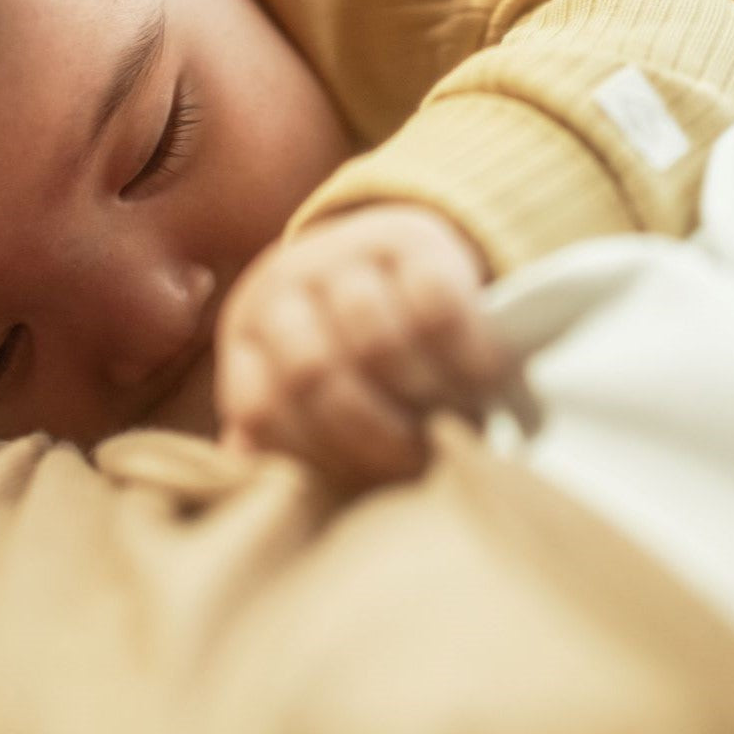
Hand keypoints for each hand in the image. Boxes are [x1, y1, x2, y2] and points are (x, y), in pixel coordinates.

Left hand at [215, 204, 508, 487]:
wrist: (396, 252)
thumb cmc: (352, 346)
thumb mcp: (308, 386)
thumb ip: (288, 437)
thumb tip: (261, 497)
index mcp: (248, 334)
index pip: (262, 410)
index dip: (316, 457)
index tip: (364, 484)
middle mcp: (282, 285)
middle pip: (314, 375)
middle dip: (372, 434)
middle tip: (418, 462)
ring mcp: (342, 252)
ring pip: (376, 342)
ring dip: (423, 397)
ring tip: (453, 423)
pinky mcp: (410, 237)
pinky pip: (436, 306)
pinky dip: (466, 354)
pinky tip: (485, 379)